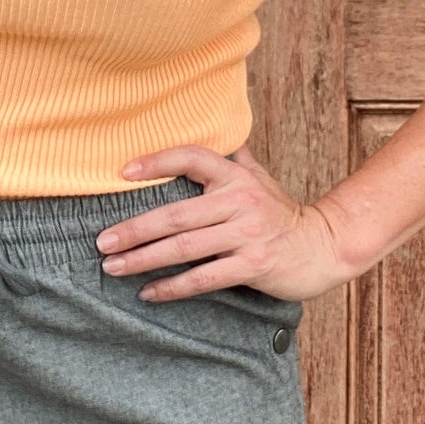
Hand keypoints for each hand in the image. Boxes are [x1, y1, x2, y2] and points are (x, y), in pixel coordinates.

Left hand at [94, 142, 351, 302]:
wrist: (322, 247)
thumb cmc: (280, 213)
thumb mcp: (258, 178)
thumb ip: (232, 158)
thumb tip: (215, 131)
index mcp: (236, 176)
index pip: (192, 157)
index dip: (157, 161)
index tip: (123, 172)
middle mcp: (240, 201)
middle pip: (176, 214)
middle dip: (134, 229)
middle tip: (102, 241)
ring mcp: (247, 234)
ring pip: (184, 247)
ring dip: (143, 259)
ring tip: (113, 266)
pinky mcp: (253, 264)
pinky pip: (204, 277)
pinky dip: (172, 287)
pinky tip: (148, 292)